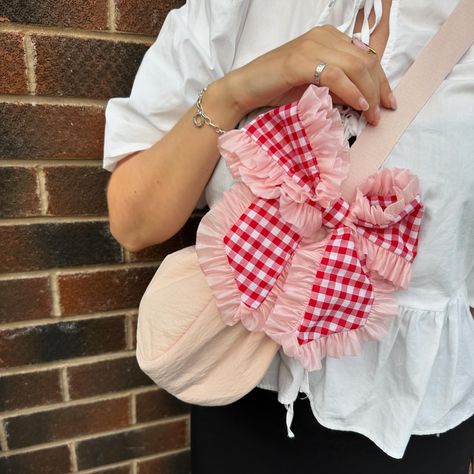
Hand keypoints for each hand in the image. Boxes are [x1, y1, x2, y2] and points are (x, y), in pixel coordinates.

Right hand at [224, 25, 394, 125]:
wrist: (246, 88)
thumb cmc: (278, 88)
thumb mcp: (315, 85)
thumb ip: (338, 86)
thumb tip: (362, 98)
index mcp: (329, 37)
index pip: (365, 56)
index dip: (381, 80)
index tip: (387, 103)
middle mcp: (324, 36)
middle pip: (365, 61)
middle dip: (377, 90)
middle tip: (379, 115)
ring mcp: (312, 46)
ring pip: (355, 67)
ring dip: (367, 94)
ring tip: (370, 115)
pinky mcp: (301, 61)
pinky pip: (335, 75)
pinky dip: (350, 92)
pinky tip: (358, 106)